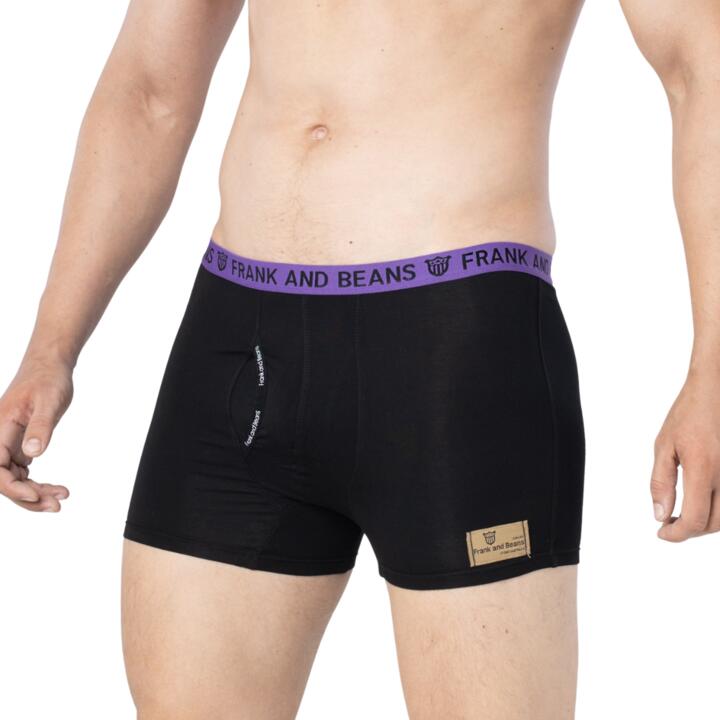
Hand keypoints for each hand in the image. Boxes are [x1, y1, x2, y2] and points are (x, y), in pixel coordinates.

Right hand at [0, 356, 72, 511]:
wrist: (50, 368)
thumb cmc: (48, 380)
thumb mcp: (49, 402)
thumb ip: (40, 427)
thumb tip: (32, 452)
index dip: (12, 487)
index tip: (35, 495)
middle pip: (3, 480)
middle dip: (27, 497)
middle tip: (57, 504)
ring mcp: (7, 446)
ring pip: (13, 480)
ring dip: (34, 494)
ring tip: (61, 498)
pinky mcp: (19, 447)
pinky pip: (22, 473)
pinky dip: (37, 484)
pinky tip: (57, 489)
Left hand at [651, 370, 719, 540]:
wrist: (716, 391)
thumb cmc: (689, 414)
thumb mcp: (664, 445)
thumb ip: (661, 482)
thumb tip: (660, 515)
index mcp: (703, 467)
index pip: (695, 518)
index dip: (677, 534)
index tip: (662, 532)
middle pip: (713, 523)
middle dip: (689, 530)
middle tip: (669, 523)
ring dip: (705, 522)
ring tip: (683, 514)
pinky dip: (717, 509)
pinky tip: (702, 500)